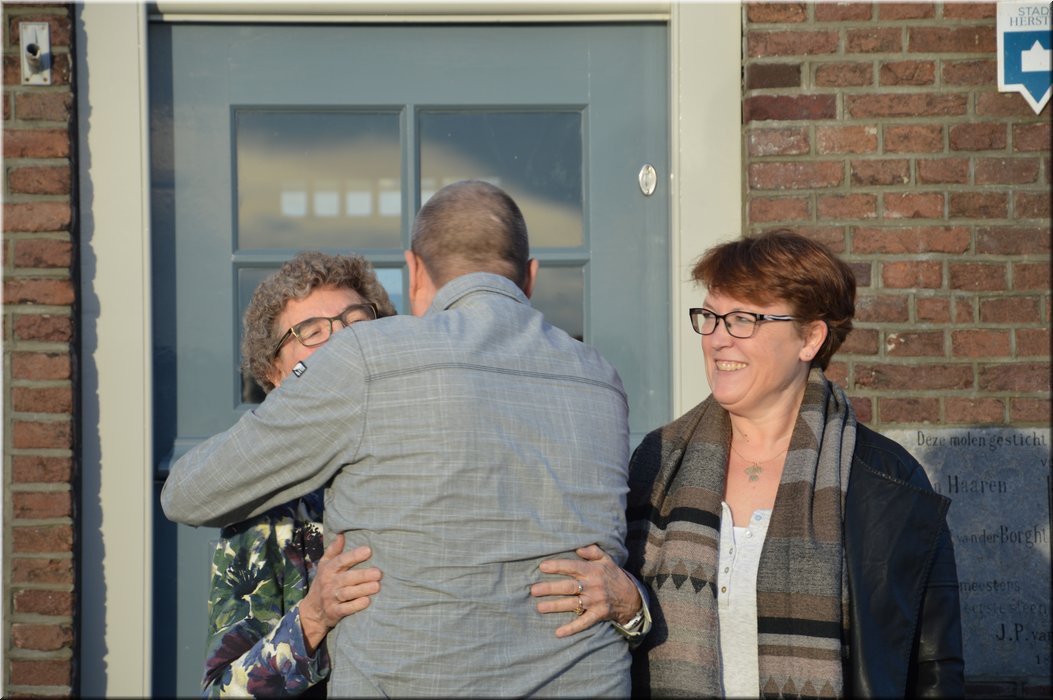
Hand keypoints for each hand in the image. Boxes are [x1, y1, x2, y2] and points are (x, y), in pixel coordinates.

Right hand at [299, 533, 381, 652]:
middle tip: (378, 573)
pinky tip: (367, 601)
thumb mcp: (324, 565)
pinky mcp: (334, 612)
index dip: (354, 556)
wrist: (312, 611)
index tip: (368, 550)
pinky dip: (356, 606)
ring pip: (347, 593)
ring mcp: (331, 598)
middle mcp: (329, 583)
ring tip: (377, 586)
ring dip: (362, 590)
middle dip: (362, 575)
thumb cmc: (324, 583)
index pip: (340, 561)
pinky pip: (345, 609)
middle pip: (346, 578)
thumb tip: (341, 534)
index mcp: (328, 570)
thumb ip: (333, 551)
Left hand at [530, 544, 640, 637]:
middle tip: (534, 590)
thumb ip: (592, 551)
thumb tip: (577, 547)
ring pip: (572, 604)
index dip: (557, 566)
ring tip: (539, 607)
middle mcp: (592, 586)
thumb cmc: (613, 575)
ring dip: (555, 606)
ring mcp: (595, 602)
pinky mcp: (598, 615)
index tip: (542, 567)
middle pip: (568, 587)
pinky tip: (558, 632)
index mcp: (592, 571)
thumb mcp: (606, 559)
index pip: (572, 567)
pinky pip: (583, 623)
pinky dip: (571, 628)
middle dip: (550, 588)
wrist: (632, 597)